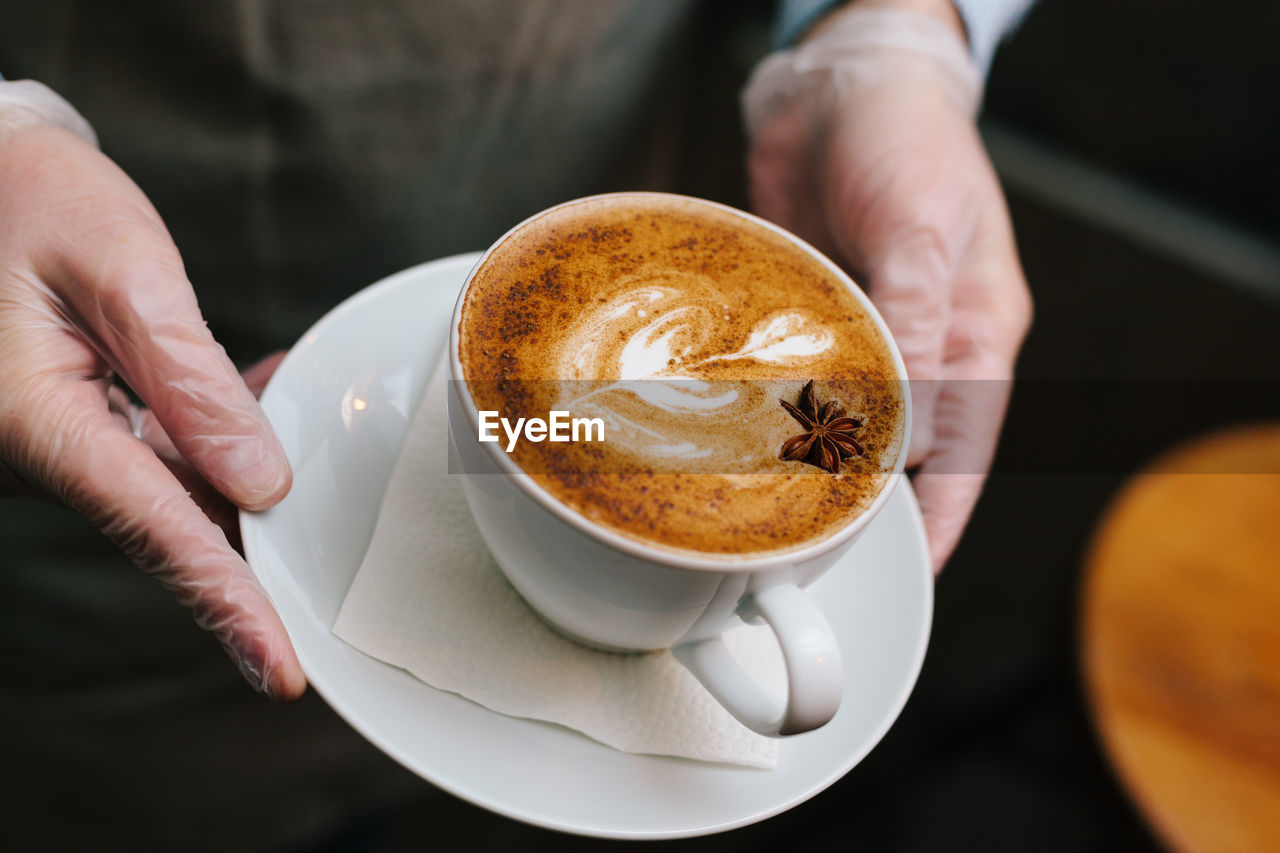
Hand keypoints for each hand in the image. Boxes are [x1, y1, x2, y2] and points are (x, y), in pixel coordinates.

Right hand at [0, 103, 303, 698]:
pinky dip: (220, 437)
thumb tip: (260, 482)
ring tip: (314, 437)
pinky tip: (270, 397)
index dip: (229, 603)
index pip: (157, 529)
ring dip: (246, 477)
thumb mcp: (121, 271)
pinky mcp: (78, 424)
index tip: (282, 671)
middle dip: (252, 560)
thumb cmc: (29, 200)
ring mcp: (61, 442)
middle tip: (329, 607)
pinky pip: (161, 452)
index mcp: (37, 421)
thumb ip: (191, 378)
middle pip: (171, 525)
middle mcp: (43, 450)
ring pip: (174, 491)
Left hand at [745, 1, 1031, 569]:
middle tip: (822, 551)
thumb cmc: (906, 137)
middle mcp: (922, 342)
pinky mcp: (810, 311)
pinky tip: (740, 434)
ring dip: (814, 458)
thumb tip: (915, 417)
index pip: (967, 446)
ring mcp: (863, 330)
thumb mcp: (921, 226)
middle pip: (904, 446)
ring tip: (774, 509)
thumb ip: (917, 319)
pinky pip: (793, 374)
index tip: (915, 566)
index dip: (942, 512)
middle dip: (870, 500)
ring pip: (844, 417)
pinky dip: (772, 405)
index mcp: (975, 332)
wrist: (840, 77)